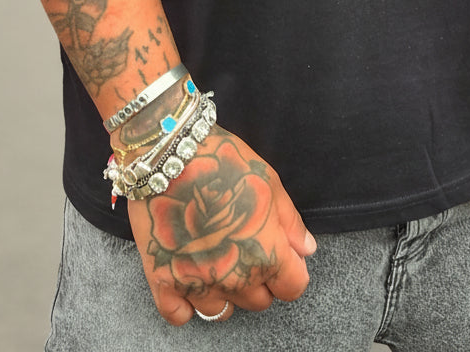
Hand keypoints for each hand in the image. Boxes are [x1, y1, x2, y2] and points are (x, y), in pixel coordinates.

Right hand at [128, 125, 315, 325]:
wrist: (169, 155)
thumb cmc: (224, 163)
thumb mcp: (268, 182)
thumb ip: (290, 223)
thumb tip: (306, 250)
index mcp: (266, 254)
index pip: (293, 288)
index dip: (291, 271)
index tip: (281, 255)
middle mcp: (234, 278)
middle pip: (259, 301)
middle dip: (260, 280)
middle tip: (246, 249)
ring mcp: (197, 284)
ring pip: (222, 311)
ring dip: (225, 292)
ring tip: (217, 261)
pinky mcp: (162, 282)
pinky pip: (179, 315)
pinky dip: (186, 305)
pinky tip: (189, 280)